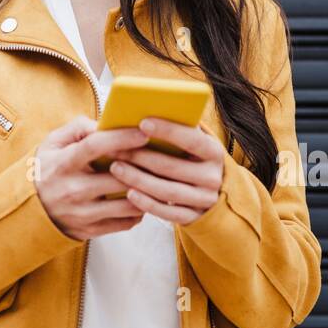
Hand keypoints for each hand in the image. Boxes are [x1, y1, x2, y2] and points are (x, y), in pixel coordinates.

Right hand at [34, 116, 151, 239]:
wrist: (29, 210)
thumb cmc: (47, 170)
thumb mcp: (53, 142)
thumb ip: (79, 128)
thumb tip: (107, 123)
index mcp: (63, 163)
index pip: (96, 146)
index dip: (122, 137)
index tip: (143, 132)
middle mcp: (73, 190)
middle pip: (118, 176)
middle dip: (143, 165)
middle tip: (160, 155)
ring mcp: (82, 213)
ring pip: (128, 203)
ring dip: (146, 190)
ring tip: (155, 178)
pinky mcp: (91, 231)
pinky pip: (126, 222)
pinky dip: (139, 209)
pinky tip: (141, 197)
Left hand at [108, 117, 224, 224]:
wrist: (209, 192)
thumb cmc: (190, 158)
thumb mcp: (191, 142)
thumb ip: (177, 128)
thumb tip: (146, 109)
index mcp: (213, 152)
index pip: (191, 139)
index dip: (168, 130)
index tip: (142, 122)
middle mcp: (213, 177)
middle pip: (172, 167)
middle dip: (140, 156)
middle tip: (114, 148)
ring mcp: (205, 200)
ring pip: (167, 191)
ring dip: (138, 179)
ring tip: (116, 168)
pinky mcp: (194, 218)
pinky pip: (168, 213)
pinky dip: (147, 203)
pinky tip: (129, 194)